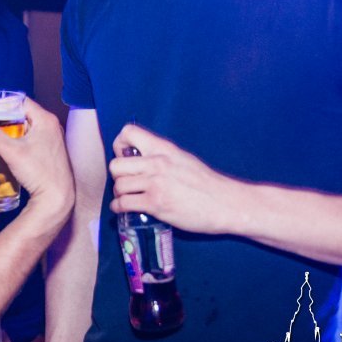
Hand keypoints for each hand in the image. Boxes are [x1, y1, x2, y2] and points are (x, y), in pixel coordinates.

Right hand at [0, 97, 73, 226]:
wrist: (56, 197)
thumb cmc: (40, 173)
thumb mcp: (12, 152)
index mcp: (46, 120)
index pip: (22, 102)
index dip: (4, 104)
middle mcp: (52, 127)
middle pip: (24, 114)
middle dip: (5, 118)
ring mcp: (53, 140)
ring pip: (28, 127)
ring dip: (12, 129)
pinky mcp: (51, 152)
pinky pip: (33, 138)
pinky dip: (20, 139)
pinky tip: (9, 148)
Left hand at [109, 123, 241, 233]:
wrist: (225, 203)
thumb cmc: (207, 184)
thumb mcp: (183, 159)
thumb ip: (162, 157)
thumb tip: (142, 162)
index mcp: (164, 148)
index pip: (128, 132)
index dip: (120, 145)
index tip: (125, 157)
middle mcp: (157, 162)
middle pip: (116, 164)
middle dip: (117, 175)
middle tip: (125, 181)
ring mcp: (155, 183)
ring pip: (118, 185)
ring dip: (119, 194)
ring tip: (126, 197)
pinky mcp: (156, 203)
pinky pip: (124, 204)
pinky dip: (119, 208)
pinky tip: (123, 209)